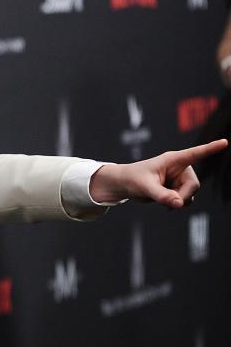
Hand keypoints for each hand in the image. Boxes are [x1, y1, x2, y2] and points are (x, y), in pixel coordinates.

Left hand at [90, 139, 227, 207]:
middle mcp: (180, 168)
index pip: (195, 154)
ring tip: (162, 199)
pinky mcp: (177, 188)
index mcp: (173, 160)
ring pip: (190, 194)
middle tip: (168, 202)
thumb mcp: (145, 187)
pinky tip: (166, 204)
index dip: (210, 149)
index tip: (225, 142)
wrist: (125, 185)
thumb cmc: (132, 179)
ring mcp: (179, 179)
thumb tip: (180, 205)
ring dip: (179, 201)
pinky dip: (177, 204)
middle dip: (183, 196)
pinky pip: (185, 199)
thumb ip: (162, 196)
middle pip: (193, 185)